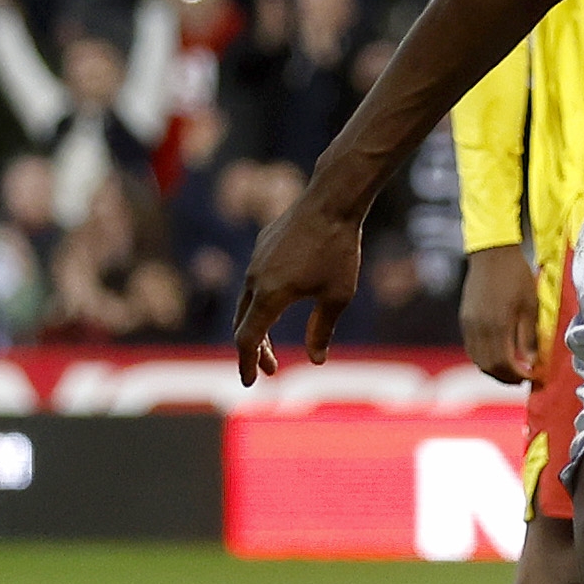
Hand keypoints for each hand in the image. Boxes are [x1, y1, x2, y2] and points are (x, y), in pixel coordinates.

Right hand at [233, 188, 363, 384]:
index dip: (247, 364)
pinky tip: (280, 302)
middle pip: (245, 324)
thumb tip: (316, 359)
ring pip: (248, 302)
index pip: (248, 339)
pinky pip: (256, 280)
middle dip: (254, 350)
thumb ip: (322, 329)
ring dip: (257, 325)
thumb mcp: (337, 296)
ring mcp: (256, 260)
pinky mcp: (264, 246)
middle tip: (271, 369)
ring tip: (270, 342)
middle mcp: (255, 279)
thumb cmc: (339, 250)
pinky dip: (261, 301)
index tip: (251, 383)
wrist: (331, 201)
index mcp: (269, 296)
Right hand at [458, 244, 537, 382]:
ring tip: (512, 371)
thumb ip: (529, 337)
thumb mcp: (530, 306)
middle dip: (507, 378)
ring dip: (494, 370)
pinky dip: (484, 358)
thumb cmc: (516, 276)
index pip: (505, 364)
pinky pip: (472, 348)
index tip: (534, 377)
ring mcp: (469, 325)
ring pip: (478, 360)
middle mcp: (479, 329)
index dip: (519, 375)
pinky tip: (498, 356)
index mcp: (497, 326)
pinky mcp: (465, 319)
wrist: (492, 253)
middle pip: (489, 366)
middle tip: (524, 379)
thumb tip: (532, 362)